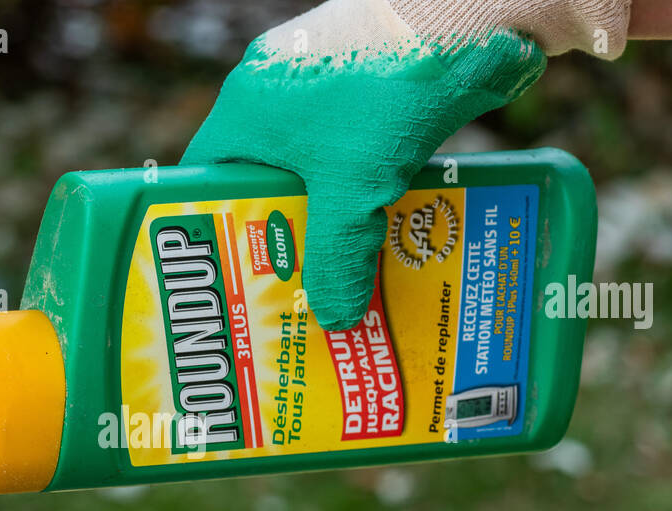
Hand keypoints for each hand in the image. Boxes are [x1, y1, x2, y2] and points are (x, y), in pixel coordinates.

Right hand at [183, 0, 544, 330]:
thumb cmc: (386, 88)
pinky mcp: (365, 70)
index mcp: (245, 108)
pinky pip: (353, 139)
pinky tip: (393, 211)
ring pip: (314, 160)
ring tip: (351, 257)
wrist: (465, 12)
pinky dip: (367, 177)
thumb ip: (337, 256)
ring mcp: (321, 74)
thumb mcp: (354, 189)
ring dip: (333, 206)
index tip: (236, 269)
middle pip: (264, 176)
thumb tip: (334, 318)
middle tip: (300, 280)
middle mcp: (274, 86)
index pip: (206, 177)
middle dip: (285, 229)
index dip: (216, 226)